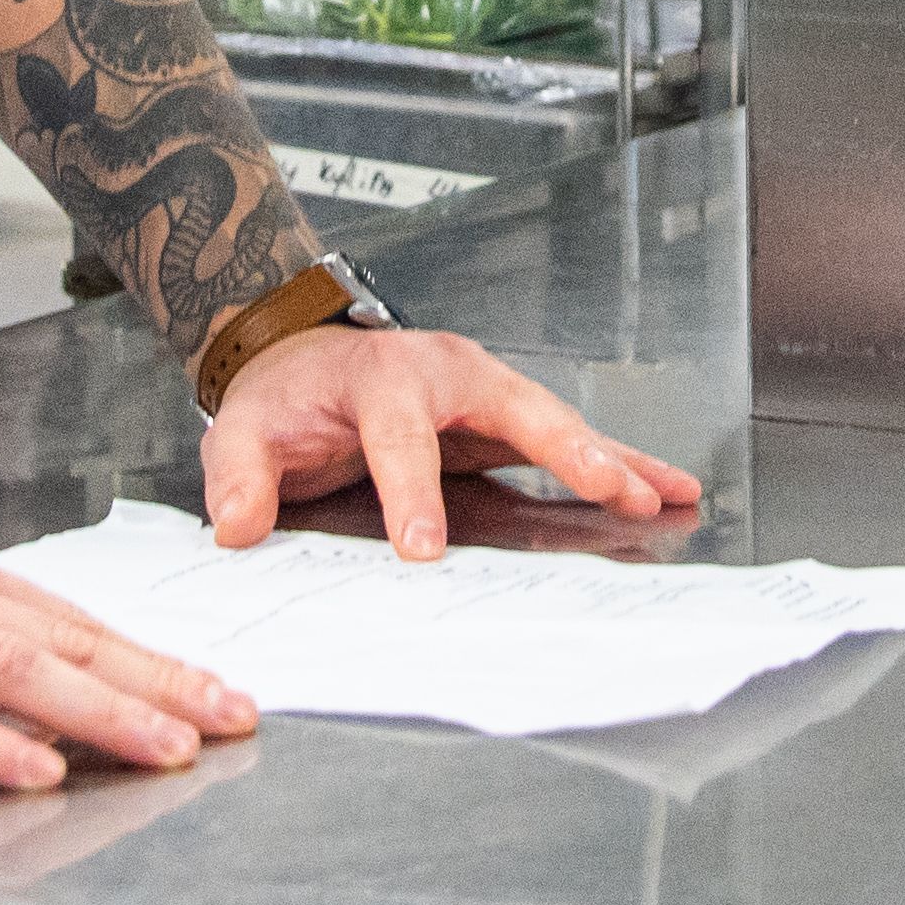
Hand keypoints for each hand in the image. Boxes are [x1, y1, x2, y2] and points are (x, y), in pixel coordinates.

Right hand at [0, 516, 257, 791]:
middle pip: (56, 639)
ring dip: (97, 712)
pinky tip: (36, 773)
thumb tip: (31, 668)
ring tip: (166, 746)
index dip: (147, 656)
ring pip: (6, 673)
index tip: (216, 689)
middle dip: (155, 681)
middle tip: (230, 717)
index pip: (64, 616)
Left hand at [204, 324, 703, 558]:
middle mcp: (447, 370)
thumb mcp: (241, 429)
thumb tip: (239, 529)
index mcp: (381, 375)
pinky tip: (663, 488)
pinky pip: (566, 437)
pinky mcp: (504, 413)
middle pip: (517, 408)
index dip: (412, 494)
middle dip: (567, 449)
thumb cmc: (282, 396)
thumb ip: (239, 477)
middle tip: (609, 489)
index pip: (402, 437)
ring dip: (613, 457)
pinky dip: (616, 461)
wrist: (298, 354)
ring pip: (558, 420)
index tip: (422, 550)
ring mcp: (485, 387)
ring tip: (665, 494)